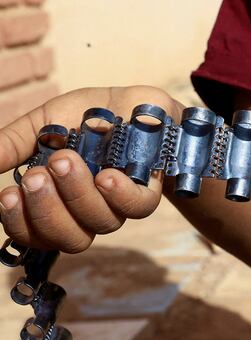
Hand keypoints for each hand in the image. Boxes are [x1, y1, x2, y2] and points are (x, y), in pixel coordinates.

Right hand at [0, 86, 182, 252]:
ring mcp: (119, 203)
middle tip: (37, 175)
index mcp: (58, 202)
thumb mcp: (41, 125)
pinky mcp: (148, 190)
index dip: (20, 223)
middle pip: (68, 238)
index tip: (9, 195)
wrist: (134, 101)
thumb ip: (11, 145)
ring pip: (101, 223)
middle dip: (46, 209)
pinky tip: (105, 177)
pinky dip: (118, 195)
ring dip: (76, 194)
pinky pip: (137, 207)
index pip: (36, 234)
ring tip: (64, 159)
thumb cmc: (85, 116)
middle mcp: (88, 211)